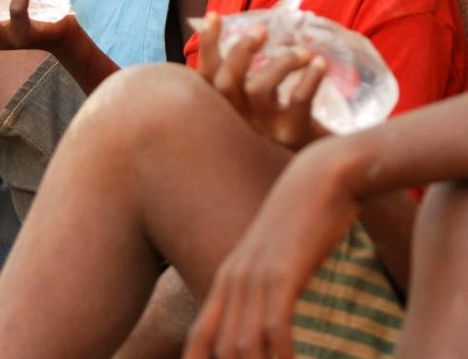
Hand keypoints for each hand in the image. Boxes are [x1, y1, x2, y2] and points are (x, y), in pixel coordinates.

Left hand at [183, 144, 359, 358]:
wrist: (319, 178)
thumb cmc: (301, 220)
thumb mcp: (273, 257)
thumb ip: (262, 285)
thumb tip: (265, 314)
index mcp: (225, 279)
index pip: (199, 337)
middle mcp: (232, 281)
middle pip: (219, 349)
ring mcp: (255, 277)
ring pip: (244, 344)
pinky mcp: (282, 273)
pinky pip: (275, 327)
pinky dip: (282, 354)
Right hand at [197, 13, 328, 149]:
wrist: (323, 171)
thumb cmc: (289, 133)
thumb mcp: (262, 109)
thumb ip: (249, 81)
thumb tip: (250, 36)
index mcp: (226, 112)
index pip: (206, 78)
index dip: (208, 47)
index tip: (214, 15)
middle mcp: (237, 123)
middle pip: (225, 85)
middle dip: (240, 51)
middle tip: (262, 29)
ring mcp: (264, 132)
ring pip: (258, 91)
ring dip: (280, 64)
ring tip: (303, 52)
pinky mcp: (293, 137)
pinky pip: (297, 103)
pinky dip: (308, 79)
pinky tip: (320, 64)